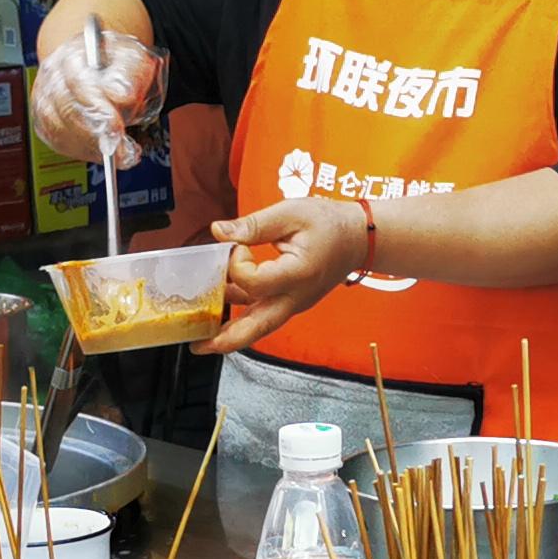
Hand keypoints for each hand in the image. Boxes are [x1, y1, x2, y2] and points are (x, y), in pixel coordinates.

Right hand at [28, 28, 164, 169]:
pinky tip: (106, 154)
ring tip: (122, 154)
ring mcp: (44, 99)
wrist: (101, 64)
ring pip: (60, 131)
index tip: (116, 127)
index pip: (78, 83)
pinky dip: (84, 152)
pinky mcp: (44, 122)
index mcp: (71, 55)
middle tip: (123, 150)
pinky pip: (59, 143)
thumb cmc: (117, 62)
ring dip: (91, 147)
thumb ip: (129, 75)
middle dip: (96, 135)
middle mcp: (51, 76)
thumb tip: (122, 95)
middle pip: (66, 111)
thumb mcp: (132, 58)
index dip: (97, 108)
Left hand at [204, 198, 369, 352]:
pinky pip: (263, 314)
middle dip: (226, 339)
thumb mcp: (291, 213)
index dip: (237, 264)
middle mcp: (296, 297)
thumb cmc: (329, 223)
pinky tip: (224, 304)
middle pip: (257, 328)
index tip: (239, 245)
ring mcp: (294, 304)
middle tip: (198, 345)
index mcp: (298, 274)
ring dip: (230, 332)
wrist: (359, 237)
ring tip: (201, 333)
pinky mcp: (291, 303)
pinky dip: (242, 314)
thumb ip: (253, 225)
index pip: (254, 282)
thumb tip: (219, 231)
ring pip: (259, 327)